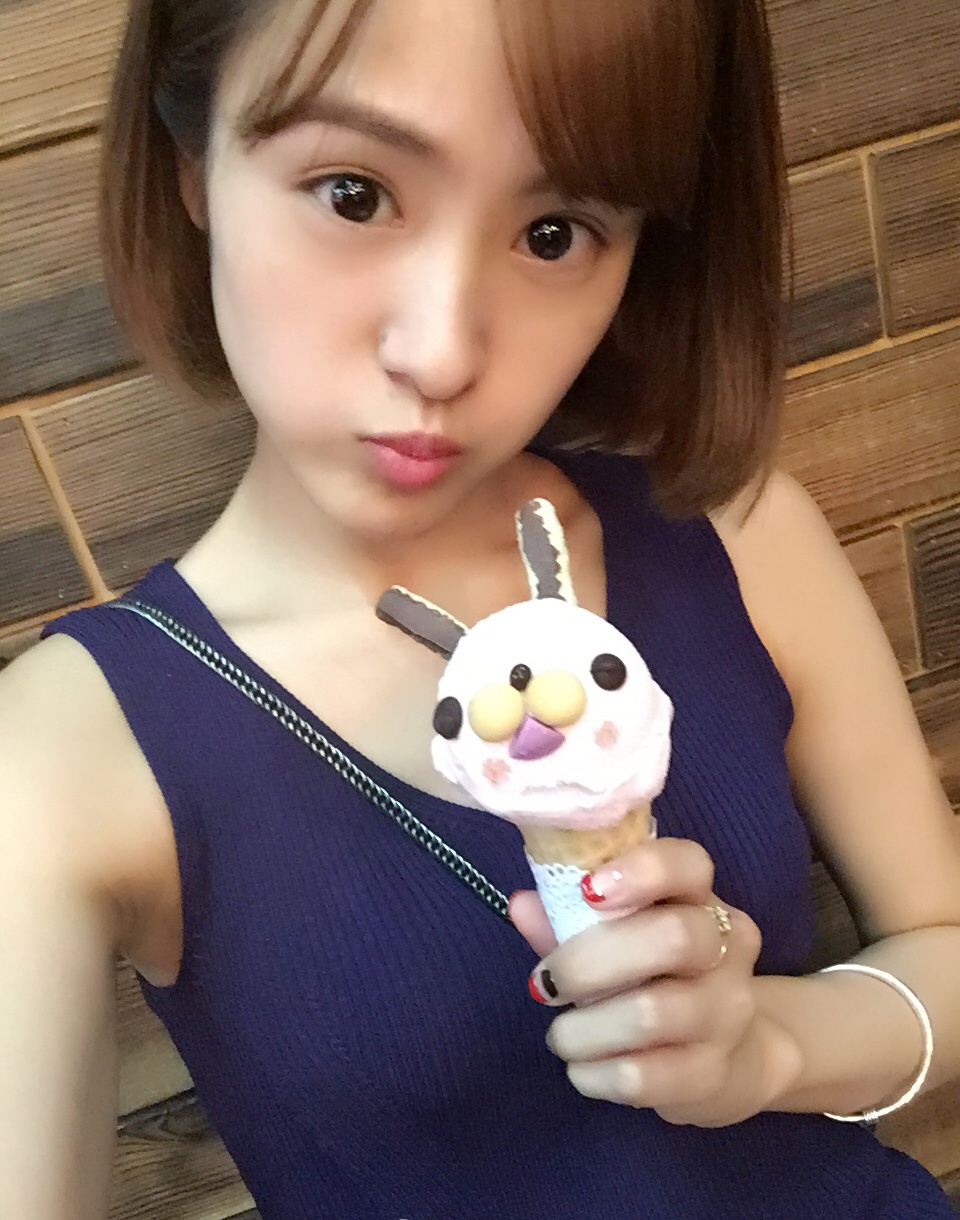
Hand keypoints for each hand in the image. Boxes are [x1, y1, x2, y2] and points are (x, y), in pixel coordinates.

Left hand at [509, 838, 798, 1126]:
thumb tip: (521, 905)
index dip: (642, 870)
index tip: (587, 891)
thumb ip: (570, 918)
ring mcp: (728, 1012)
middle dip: (589, 962)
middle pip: (674, 938)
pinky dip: (595, 1074)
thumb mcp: (618, 938)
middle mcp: (727, 948)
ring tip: (560, 1037)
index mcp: (699, 898)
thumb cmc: (655, 977)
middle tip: (545, 984)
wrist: (727, 1054)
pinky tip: (582, 1069)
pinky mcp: (713, 1073)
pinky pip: (644, 1076)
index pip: (690, 865)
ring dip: (583, 1029)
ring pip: (652, 1013)